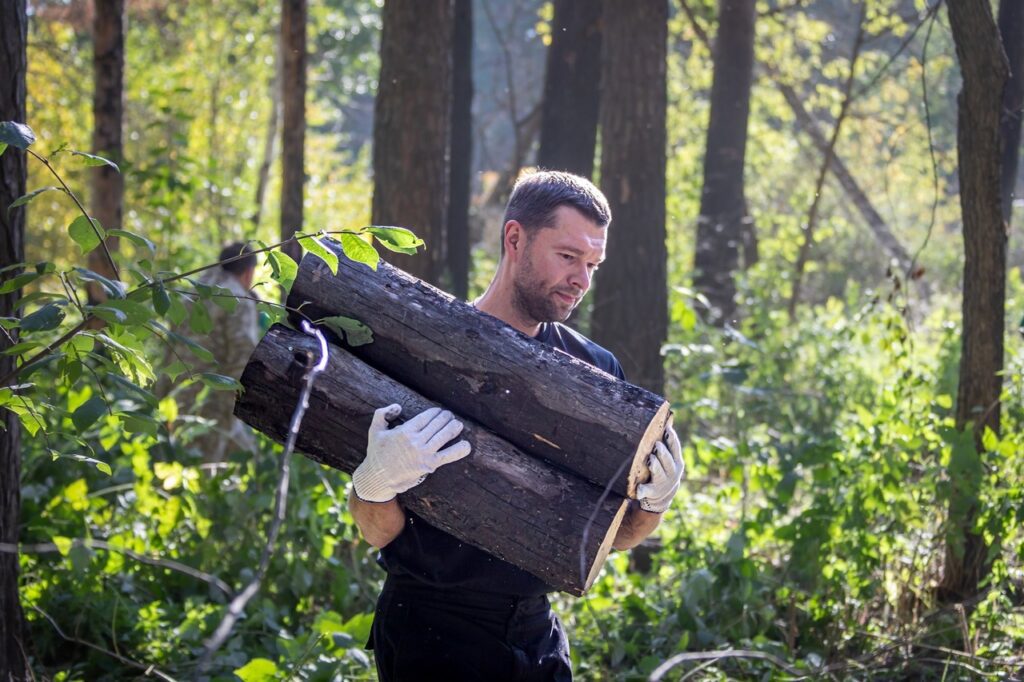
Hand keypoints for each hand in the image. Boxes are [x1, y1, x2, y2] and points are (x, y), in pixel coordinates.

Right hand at [352, 404, 471, 502]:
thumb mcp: (374, 430)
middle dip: (446, 417)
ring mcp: (424, 453)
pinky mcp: (430, 465)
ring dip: (454, 428)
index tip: (438, 412)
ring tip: (457, 424)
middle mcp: (416, 441)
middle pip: (438, 424)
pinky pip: (448, 455)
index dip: (435, 412)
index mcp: (404, 431)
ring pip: (445, 435)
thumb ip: (383, 413)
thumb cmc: (376, 453)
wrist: (378, 478)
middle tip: (449, 416)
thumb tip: (398, 407)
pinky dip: (459, 450)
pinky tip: (466, 445)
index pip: (427, 416)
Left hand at [636, 424, 683, 512]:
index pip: (675, 448)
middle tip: (657, 445)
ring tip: (650, 459)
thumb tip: (668, 419)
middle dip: (663, 453)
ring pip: (659, 474)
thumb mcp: (670, 459)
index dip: (672, 439)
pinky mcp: (651, 492)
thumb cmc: (664, 470)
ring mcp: (662, 483)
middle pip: (668, 461)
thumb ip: (668, 443)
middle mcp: (672, 473)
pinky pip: (646, 491)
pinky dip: (642, 491)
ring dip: (655, 466)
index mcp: (677, 462)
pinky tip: (638, 490)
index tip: (667, 430)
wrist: (662, 497)